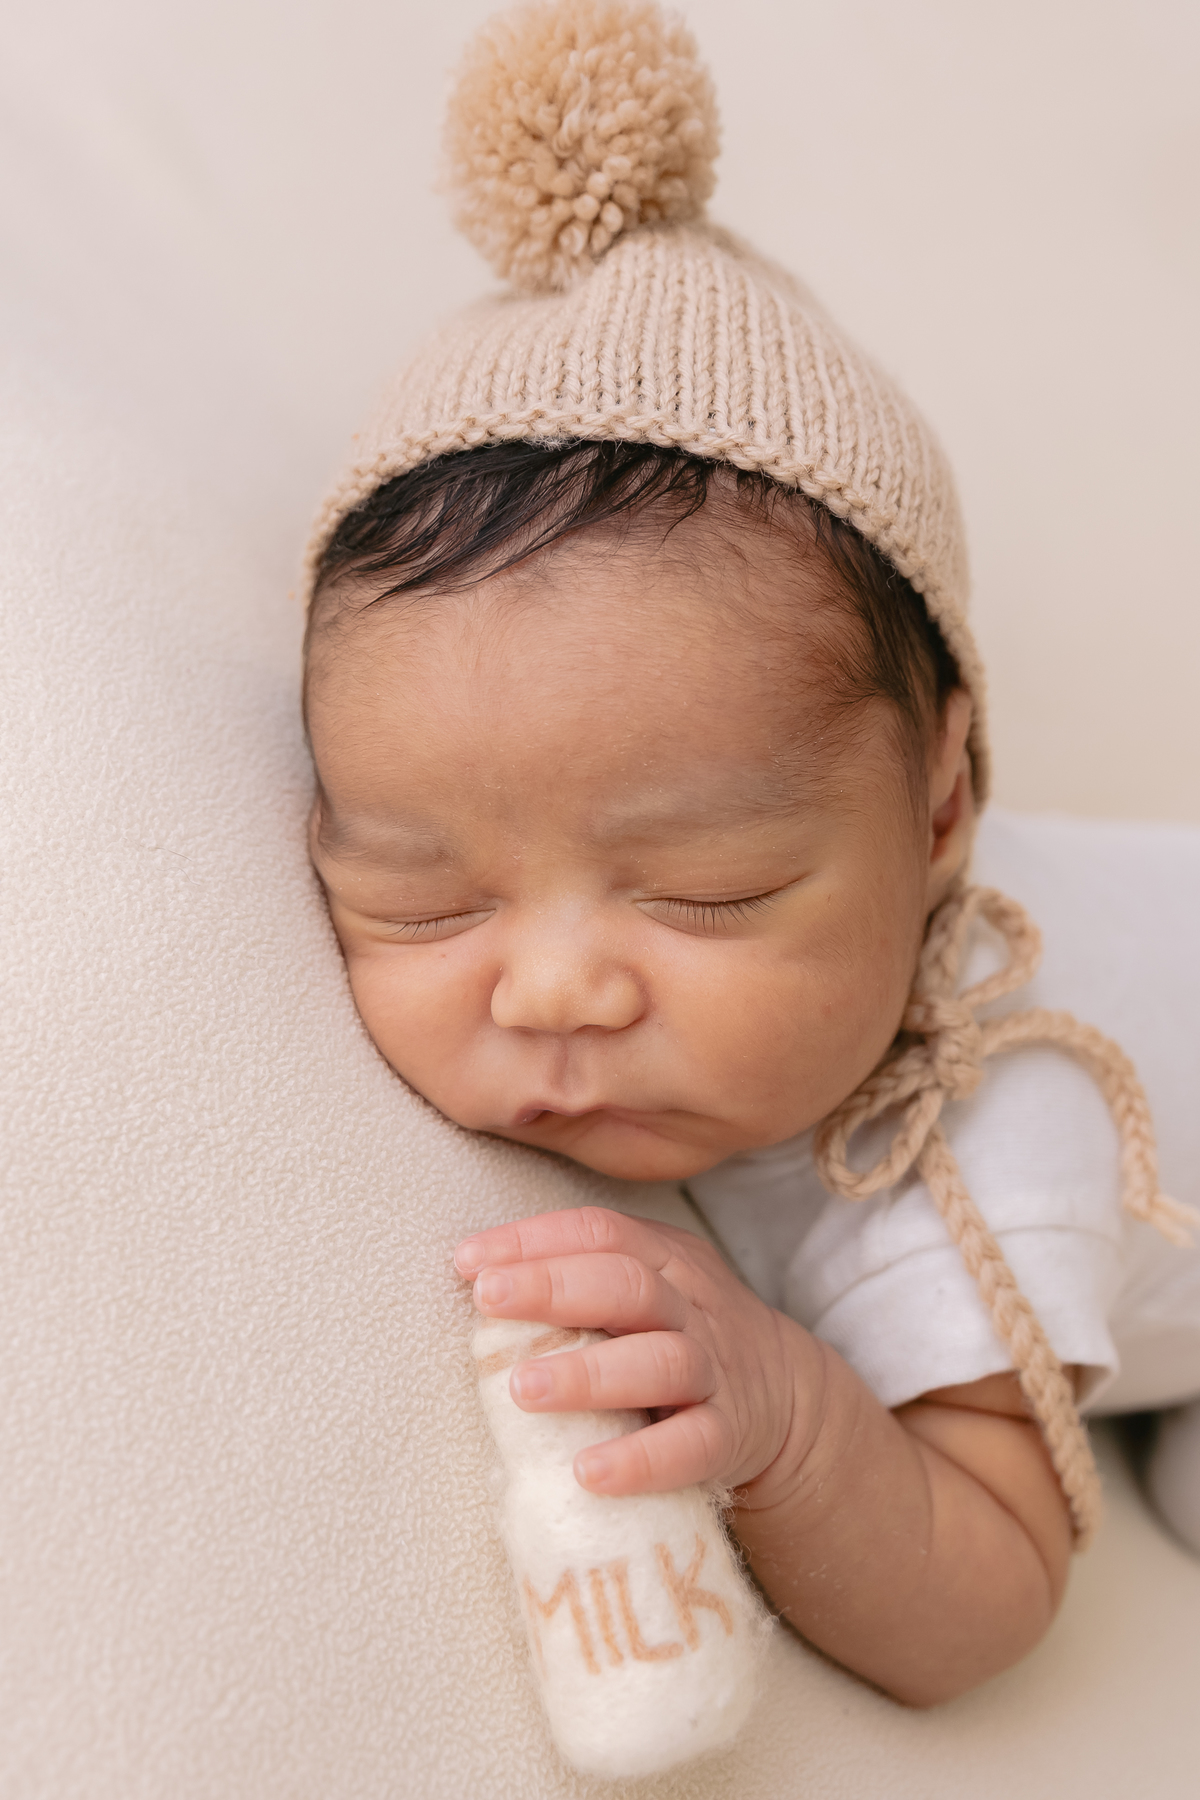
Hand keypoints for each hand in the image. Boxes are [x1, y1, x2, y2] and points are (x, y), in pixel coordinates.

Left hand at [455, 1207, 819, 1497]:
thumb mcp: (649, 1289)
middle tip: (488, 1300)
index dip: (534, 1240)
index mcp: (666, 1261)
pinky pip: (692, 1445)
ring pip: (660, 1361)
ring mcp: (715, 1371)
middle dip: (553, 1287)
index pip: (600, 1231)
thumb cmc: (683, 1337)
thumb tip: (475, 1280)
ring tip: (524, 1389)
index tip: (468, 1261)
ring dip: (588, 1374)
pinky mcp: (730, 1435)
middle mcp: (692, 1308)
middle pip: (627, 1284)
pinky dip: (642, 1461)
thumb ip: (581, 1280)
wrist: (788, 1402)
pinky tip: (589, 1473)